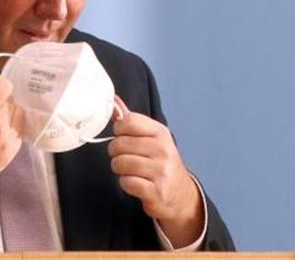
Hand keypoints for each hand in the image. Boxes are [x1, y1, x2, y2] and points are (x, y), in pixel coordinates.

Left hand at [107, 100, 203, 246]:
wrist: (180, 194)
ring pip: (120, 163)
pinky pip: (126, 182)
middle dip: (116, 152)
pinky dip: (126, 183)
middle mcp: (162, 149)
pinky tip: (135, 183)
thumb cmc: (161, 162)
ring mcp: (160, 171)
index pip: (129, 121)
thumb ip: (132, 121)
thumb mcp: (153, 138)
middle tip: (126, 157)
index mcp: (161, 133)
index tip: (123, 137)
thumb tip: (114, 100)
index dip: (119, 130)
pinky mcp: (156, 191)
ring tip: (130, 170)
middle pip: (119, 143)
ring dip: (120, 169)